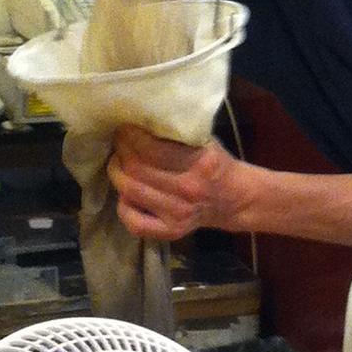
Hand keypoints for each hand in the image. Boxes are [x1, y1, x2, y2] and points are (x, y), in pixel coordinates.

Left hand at [107, 127, 253, 240]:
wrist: (234, 199)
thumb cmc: (216, 164)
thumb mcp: (204, 141)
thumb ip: (177, 133)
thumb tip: (140, 120)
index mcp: (199, 164)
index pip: (151, 149)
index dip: (130, 136)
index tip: (125, 127)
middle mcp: (187, 190)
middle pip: (136, 169)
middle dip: (121, 151)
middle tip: (119, 142)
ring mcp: (178, 214)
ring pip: (131, 191)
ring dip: (117, 172)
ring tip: (118, 161)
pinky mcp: (171, 231)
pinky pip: (134, 222)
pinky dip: (123, 206)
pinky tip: (125, 193)